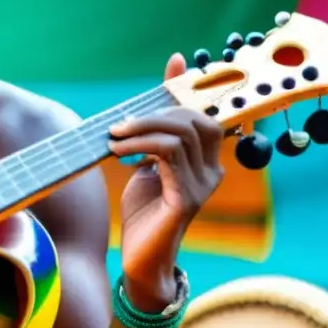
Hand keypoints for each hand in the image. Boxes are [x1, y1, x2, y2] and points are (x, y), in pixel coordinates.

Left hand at [108, 53, 224, 307]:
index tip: (170, 67)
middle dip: (156, 112)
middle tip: (121, 124)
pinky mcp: (187, 198)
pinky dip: (141, 144)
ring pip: (180, 134)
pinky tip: (120, 150)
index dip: (190, 88)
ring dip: (142, 128)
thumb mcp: (148, 163)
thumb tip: (159, 92)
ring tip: (114, 137)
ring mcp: (203, 186)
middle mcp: (213, 172)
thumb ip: (155, 132)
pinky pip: (169, 154)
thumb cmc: (143, 212)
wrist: (140, 260)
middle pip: (195, 120)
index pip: (205, 114)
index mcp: (207, 162)